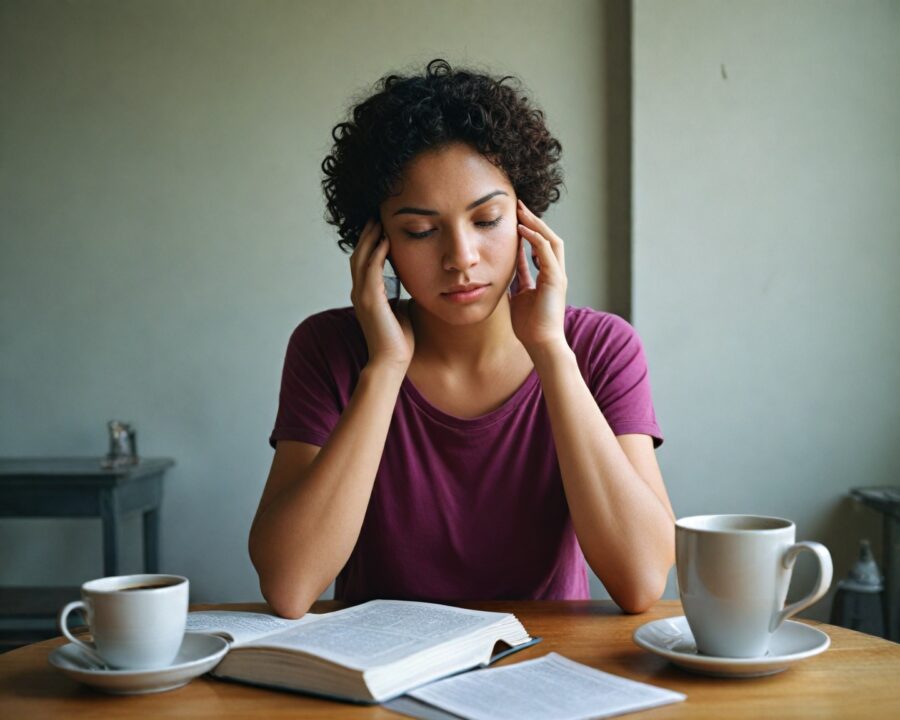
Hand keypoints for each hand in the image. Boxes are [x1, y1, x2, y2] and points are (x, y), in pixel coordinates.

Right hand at [349, 220, 414, 369]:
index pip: (365, 261)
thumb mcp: (400, 310)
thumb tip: (412, 282)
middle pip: (359, 254)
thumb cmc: (398, 340)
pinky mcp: (369, 300)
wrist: (392, 362)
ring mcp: (362, 296)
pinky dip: (377, 253)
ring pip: (362, 258)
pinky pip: (371, 270)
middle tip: (376, 215)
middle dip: (367, 234)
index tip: (381, 226)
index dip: (370, 243)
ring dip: (370, 238)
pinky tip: (385, 240)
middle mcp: (360, 292)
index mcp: (366, 295)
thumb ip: (399, 295)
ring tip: (379, 221)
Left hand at [509, 200, 567, 356]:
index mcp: (547, 276)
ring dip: (535, 224)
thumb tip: (502, 272)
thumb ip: (516, 282)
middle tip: (519, 205)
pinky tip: (521, 229)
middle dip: (534, 220)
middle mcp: (555, 273)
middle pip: (548, 238)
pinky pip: (546, 252)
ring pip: (550, 240)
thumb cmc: (529, 326)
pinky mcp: (555, 280)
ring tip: (521, 211)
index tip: (515, 218)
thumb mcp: (518, 297)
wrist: (540, 343)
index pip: (539, 247)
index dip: (528, 231)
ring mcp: (558, 275)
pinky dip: (534, 239)